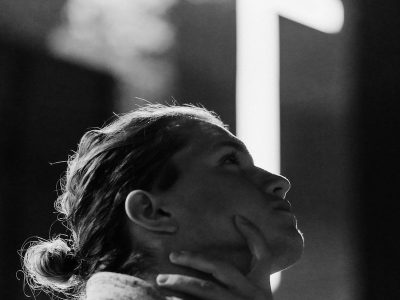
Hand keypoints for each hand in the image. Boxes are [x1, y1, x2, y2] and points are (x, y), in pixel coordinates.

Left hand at [156, 215, 273, 299]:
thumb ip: (246, 285)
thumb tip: (220, 270)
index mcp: (263, 288)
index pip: (264, 254)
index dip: (253, 233)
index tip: (237, 217)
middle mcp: (254, 296)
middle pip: (222, 268)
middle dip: (195, 258)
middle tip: (174, 255)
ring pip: (207, 289)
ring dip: (181, 282)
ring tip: (161, 281)